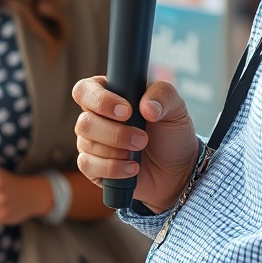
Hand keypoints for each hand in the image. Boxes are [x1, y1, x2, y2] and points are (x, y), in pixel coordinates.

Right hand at [73, 76, 199, 212]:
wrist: (177, 171)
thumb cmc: (171, 134)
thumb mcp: (175, 108)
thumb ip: (164, 95)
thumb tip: (146, 107)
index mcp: (108, 94)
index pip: (85, 90)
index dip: (100, 101)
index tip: (127, 112)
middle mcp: (94, 117)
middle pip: (84, 122)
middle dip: (115, 133)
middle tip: (143, 139)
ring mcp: (90, 143)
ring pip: (86, 144)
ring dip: (117, 151)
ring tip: (139, 154)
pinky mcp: (92, 167)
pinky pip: (88, 166)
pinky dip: (112, 168)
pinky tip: (132, 169)